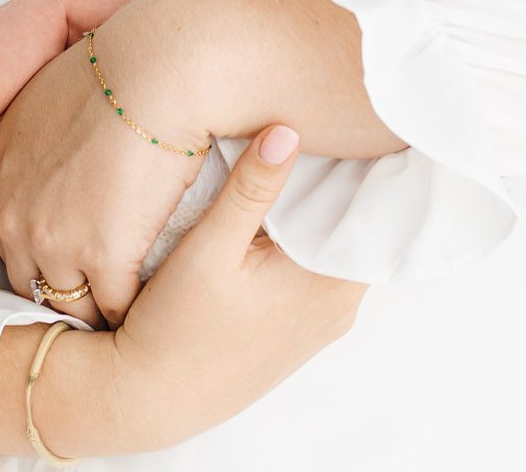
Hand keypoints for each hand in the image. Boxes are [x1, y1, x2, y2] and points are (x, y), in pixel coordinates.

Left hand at [0, 19, 206, 331]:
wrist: (156, 67)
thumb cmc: (115, 71)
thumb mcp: (46, 104)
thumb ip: (39, 151)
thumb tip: (62, 165)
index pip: (12, 243)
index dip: (51, 250)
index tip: (84, 250)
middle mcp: (10, 217)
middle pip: (34, 281)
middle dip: (71, 285)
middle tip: (110, 285)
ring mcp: (52, 240)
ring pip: (74, 304)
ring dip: (104, 303)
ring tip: (138, 300)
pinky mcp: (101, 255)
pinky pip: (117, 305)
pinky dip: (139, 302)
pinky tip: (162, 290)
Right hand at [103, 124, 366, 447]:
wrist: (151, 398)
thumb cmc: (174, 328)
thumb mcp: (207, 249)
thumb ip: (250, 190)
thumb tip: (287, 132)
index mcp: (329, 285)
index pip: (374, 213)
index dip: (368, 166)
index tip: (358, 126)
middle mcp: (340, 308)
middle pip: (359, 228)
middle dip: (345, 182)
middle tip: (327, 129)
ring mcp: (323, 322)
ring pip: (338, 248)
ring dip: (324, 212)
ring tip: (304, 159)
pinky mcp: (302, 329)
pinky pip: (322, 270)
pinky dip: (309, 239)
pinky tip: (281, 213)